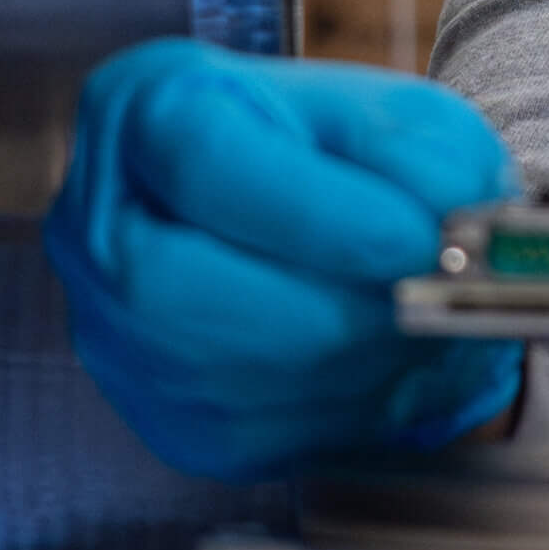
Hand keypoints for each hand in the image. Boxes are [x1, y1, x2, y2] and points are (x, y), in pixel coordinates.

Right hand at [44, 39, 522, 478]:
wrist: (311, 211)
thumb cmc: (336, 148)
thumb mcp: (385, 108)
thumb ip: (415, 148)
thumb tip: (450, 218)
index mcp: (140, 109)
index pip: (205, 163)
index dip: (316, 213)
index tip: (418, 237)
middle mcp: (98, 230)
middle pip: (178, 291)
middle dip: (331, 308)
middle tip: (437, 294)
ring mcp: (118, 338)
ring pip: (221, 382)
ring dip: (357, 367)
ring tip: (439, 324)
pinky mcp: (169, 422)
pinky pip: (259, 441)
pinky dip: (352, 412)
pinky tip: (407, 368)